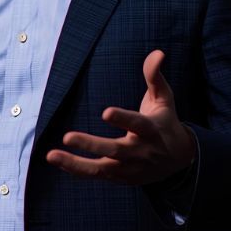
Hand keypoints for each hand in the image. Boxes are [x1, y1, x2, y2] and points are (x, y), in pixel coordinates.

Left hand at [45, 50, 195, 184]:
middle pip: (115, 150)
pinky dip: (76, 169)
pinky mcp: (120, 177)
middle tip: (67, 136)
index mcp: (151, 130)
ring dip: (75, 163)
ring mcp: (129, 167)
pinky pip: (96, 175)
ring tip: (51, 154)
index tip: (105, 112)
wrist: (179, 160)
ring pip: (101, 168)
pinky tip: (57, 159)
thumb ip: (155, 76)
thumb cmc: (165, 121)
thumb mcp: (164, 98)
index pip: (137, 124)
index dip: (123, 119)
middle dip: (91, 145)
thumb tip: (157, 52)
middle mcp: (140, 151)